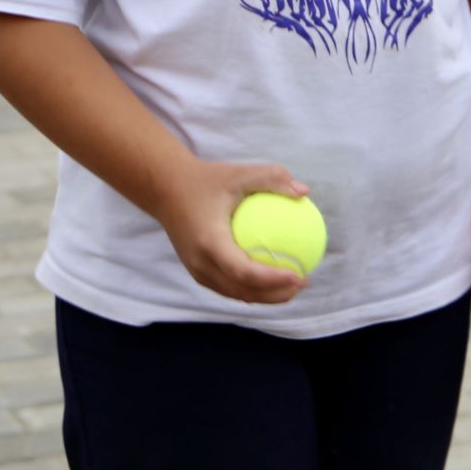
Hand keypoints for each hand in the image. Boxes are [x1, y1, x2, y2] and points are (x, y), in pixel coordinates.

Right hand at [156, 160, 311, 305]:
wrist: (166, 190)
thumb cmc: (207, 180)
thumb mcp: (240, 173)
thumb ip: (272, 179)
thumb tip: (304, 193)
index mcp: (209, 242)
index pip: (244, 270)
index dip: (273, 279)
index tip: (299, 274)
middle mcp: (200, 263)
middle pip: (243, 291)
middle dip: (276, 294)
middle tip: (304, 280)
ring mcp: (196, 271)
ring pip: (236, 293)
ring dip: (266, 296)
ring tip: (293, 284)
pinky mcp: (197, 271)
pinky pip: (228, 286)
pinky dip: (252, 287)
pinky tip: (273, 276)